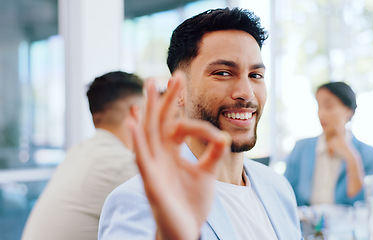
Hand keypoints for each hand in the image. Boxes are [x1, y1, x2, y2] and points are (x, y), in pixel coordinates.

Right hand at [130, 71, 230, 239]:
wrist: (185, 231)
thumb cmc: (190, 203)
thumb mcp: (207, 174)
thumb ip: (213, 154)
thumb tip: (224, 136)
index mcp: (170, 153)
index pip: (176, 125)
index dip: (186, 112)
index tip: (203, 110)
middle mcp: (159, 156)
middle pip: (160, 121)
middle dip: (166, 98)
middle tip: (173, 74)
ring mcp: (152, 169)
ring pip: (148, 134)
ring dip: (148, 109)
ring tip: (149, 86)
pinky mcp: (151, 183)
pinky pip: (141, 159)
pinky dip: (137, 140)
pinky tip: (134, 121)